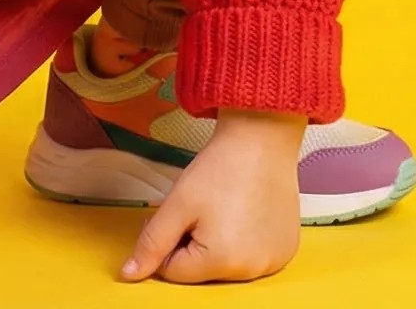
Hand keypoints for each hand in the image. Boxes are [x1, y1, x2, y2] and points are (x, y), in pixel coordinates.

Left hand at [119, 108, 305, 284]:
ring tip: (226, 210)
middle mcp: (252, 270)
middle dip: (193, 245)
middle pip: (202, 272)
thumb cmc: (220, 168)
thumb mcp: (177, 204)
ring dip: (219, 245)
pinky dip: (244, 243)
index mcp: (221, 261)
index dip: (168, 242)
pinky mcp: (285, 251)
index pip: (174, 271)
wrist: (262, 140)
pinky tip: (246, 215)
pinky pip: (252, 258)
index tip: (178, 214)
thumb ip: (152, 244)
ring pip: (226, 267)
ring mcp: (273, 262)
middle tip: (200, 210)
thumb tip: (129, 275)